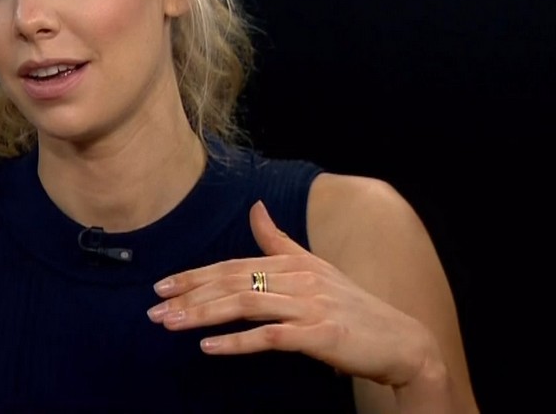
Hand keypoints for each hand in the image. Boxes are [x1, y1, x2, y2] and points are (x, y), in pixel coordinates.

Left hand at [146, 201, 434, 387]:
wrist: (401, 341)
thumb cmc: (353, 307)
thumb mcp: (315, 268)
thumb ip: (279, 241)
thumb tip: (256, 208)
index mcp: (293, 262)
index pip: (233, 265)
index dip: (195, 275)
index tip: (162, 285)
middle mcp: (298, 278)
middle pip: (232, 282)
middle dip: (189, 295)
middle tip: (154, 308)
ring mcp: (309, 306)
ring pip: (245, 304)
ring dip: (202, 315)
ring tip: (170, 324)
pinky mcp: (319, 334)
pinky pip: (270, 337)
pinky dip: (237, 342)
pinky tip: (209, 347)